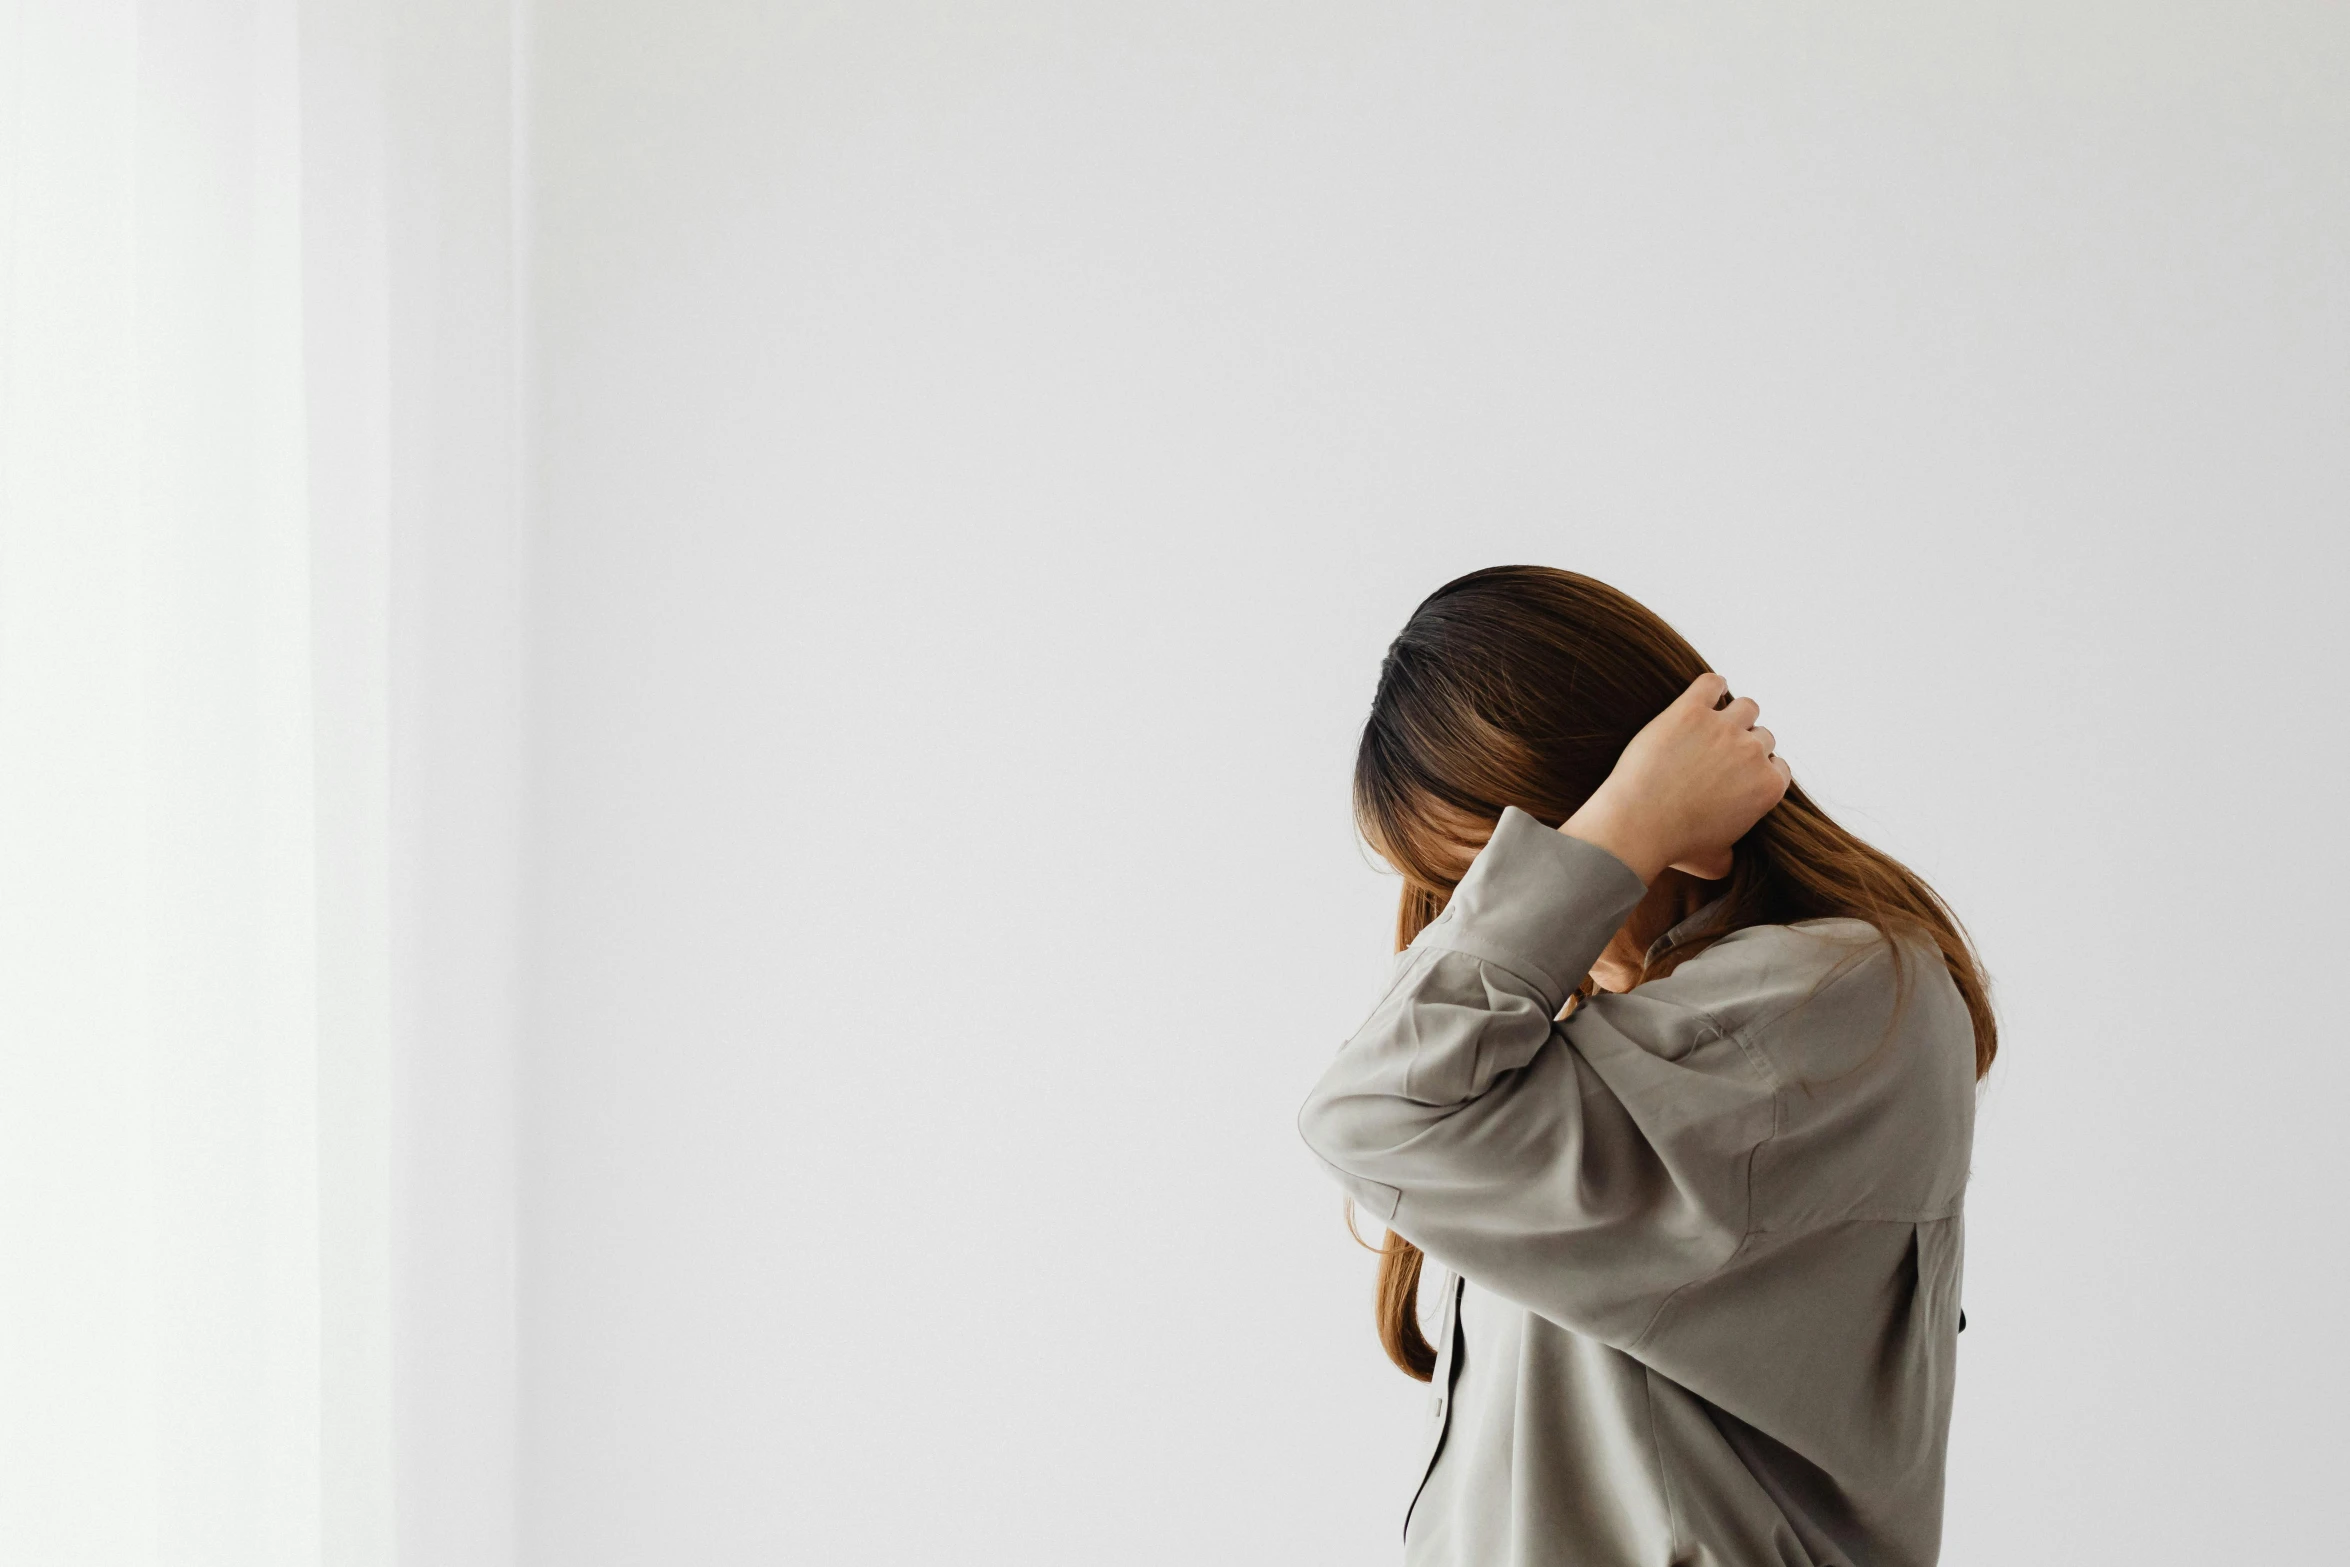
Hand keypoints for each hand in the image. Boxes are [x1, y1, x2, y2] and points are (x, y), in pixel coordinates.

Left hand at [1559, 672, 1790, 883]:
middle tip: (1720, 752)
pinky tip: (1705, 695)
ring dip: (1735, 714)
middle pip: (1763, 736)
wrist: (1637, 824)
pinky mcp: (1691, 709)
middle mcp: (1753, 752)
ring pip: (1747, 707)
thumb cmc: (1674, 847)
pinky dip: (1713, 686)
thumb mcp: (1715, 863)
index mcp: (1768, 787)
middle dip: (1746, 744)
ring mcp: (1723, 727)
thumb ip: (1732, 854)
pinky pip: (1712, 684)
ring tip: (1714, 722)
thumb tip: (1731, 856)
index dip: (1759, 769)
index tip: (1740, 771)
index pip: (1778, 766)